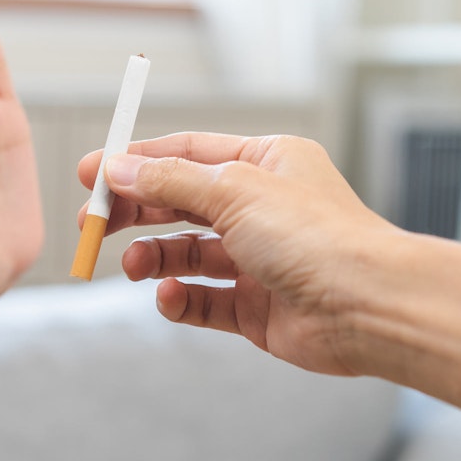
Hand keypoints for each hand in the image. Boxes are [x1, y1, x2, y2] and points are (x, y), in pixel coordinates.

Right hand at [77, 132, 397, 374]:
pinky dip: (180, 299)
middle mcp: (262, 208)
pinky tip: (169, 296)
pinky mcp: (257, 307)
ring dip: (154, 257)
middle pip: (181, 204)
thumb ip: (169, 182)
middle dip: (136, 212)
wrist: (370, 307)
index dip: (137, 162)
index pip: (187, 154)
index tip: (91, 173)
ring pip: (188, 254)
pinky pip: (205, 301)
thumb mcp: (233, 190)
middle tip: (92, 223)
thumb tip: (117, 168)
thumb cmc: (316, 236)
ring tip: (134, 265)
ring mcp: (259, 260)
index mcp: (266, 163)